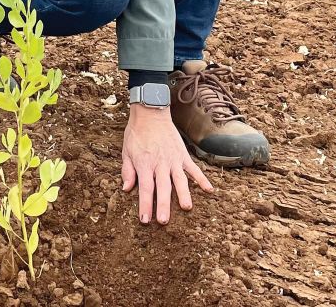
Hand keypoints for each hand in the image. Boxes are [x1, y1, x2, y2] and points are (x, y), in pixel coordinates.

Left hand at [121, 105, 211, 223]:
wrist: (150, 114)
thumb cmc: (136, 134)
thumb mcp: (126, 151)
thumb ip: (127, 170)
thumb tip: (126, 189)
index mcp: (144, 164)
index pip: (144, 188)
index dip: (145, 205)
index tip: (145, 220)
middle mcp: (159, 164)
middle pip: (162, 188)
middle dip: (162, 205)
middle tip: (164, 221)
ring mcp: (173, 160)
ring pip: (179, 180)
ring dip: (183, 194)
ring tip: (186, 208)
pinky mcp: (182, 155)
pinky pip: (193, 169)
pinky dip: (202, 179)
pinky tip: (209, 190)